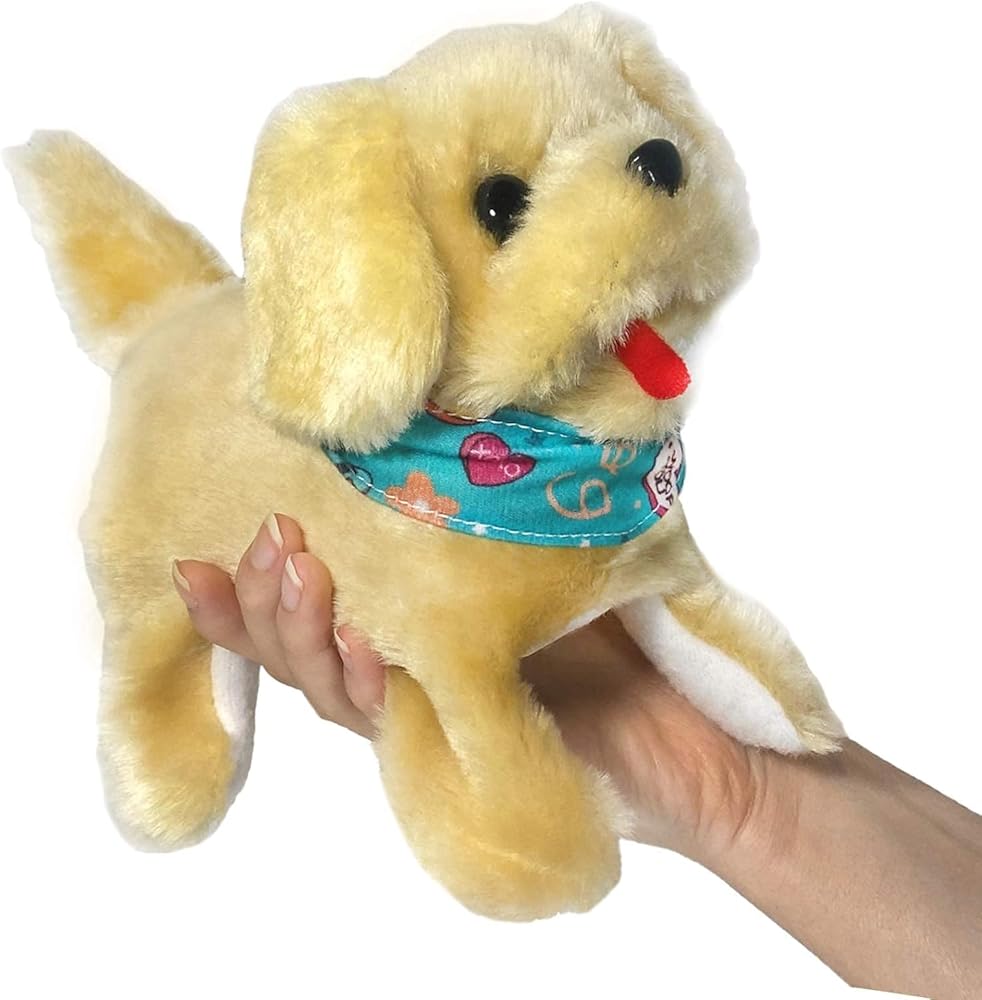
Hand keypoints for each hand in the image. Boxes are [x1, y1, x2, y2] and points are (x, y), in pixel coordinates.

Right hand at [173, 513, 776, 862]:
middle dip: (264, 595)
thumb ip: (487, 480)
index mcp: (397, 606)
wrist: (670, 716)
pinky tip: (364, 645)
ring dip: (300, 632)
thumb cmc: (610, 611)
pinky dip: (362, 684)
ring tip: (306, 574)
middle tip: (276, 535)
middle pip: (290, 644)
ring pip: (320, 684)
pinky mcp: (447, 744)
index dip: (239, 586)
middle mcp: (391, 655)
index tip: (205, 541)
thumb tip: (459, 385)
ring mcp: (414, 703)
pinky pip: (381, 724)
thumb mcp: (543, 527)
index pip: (297, 600)